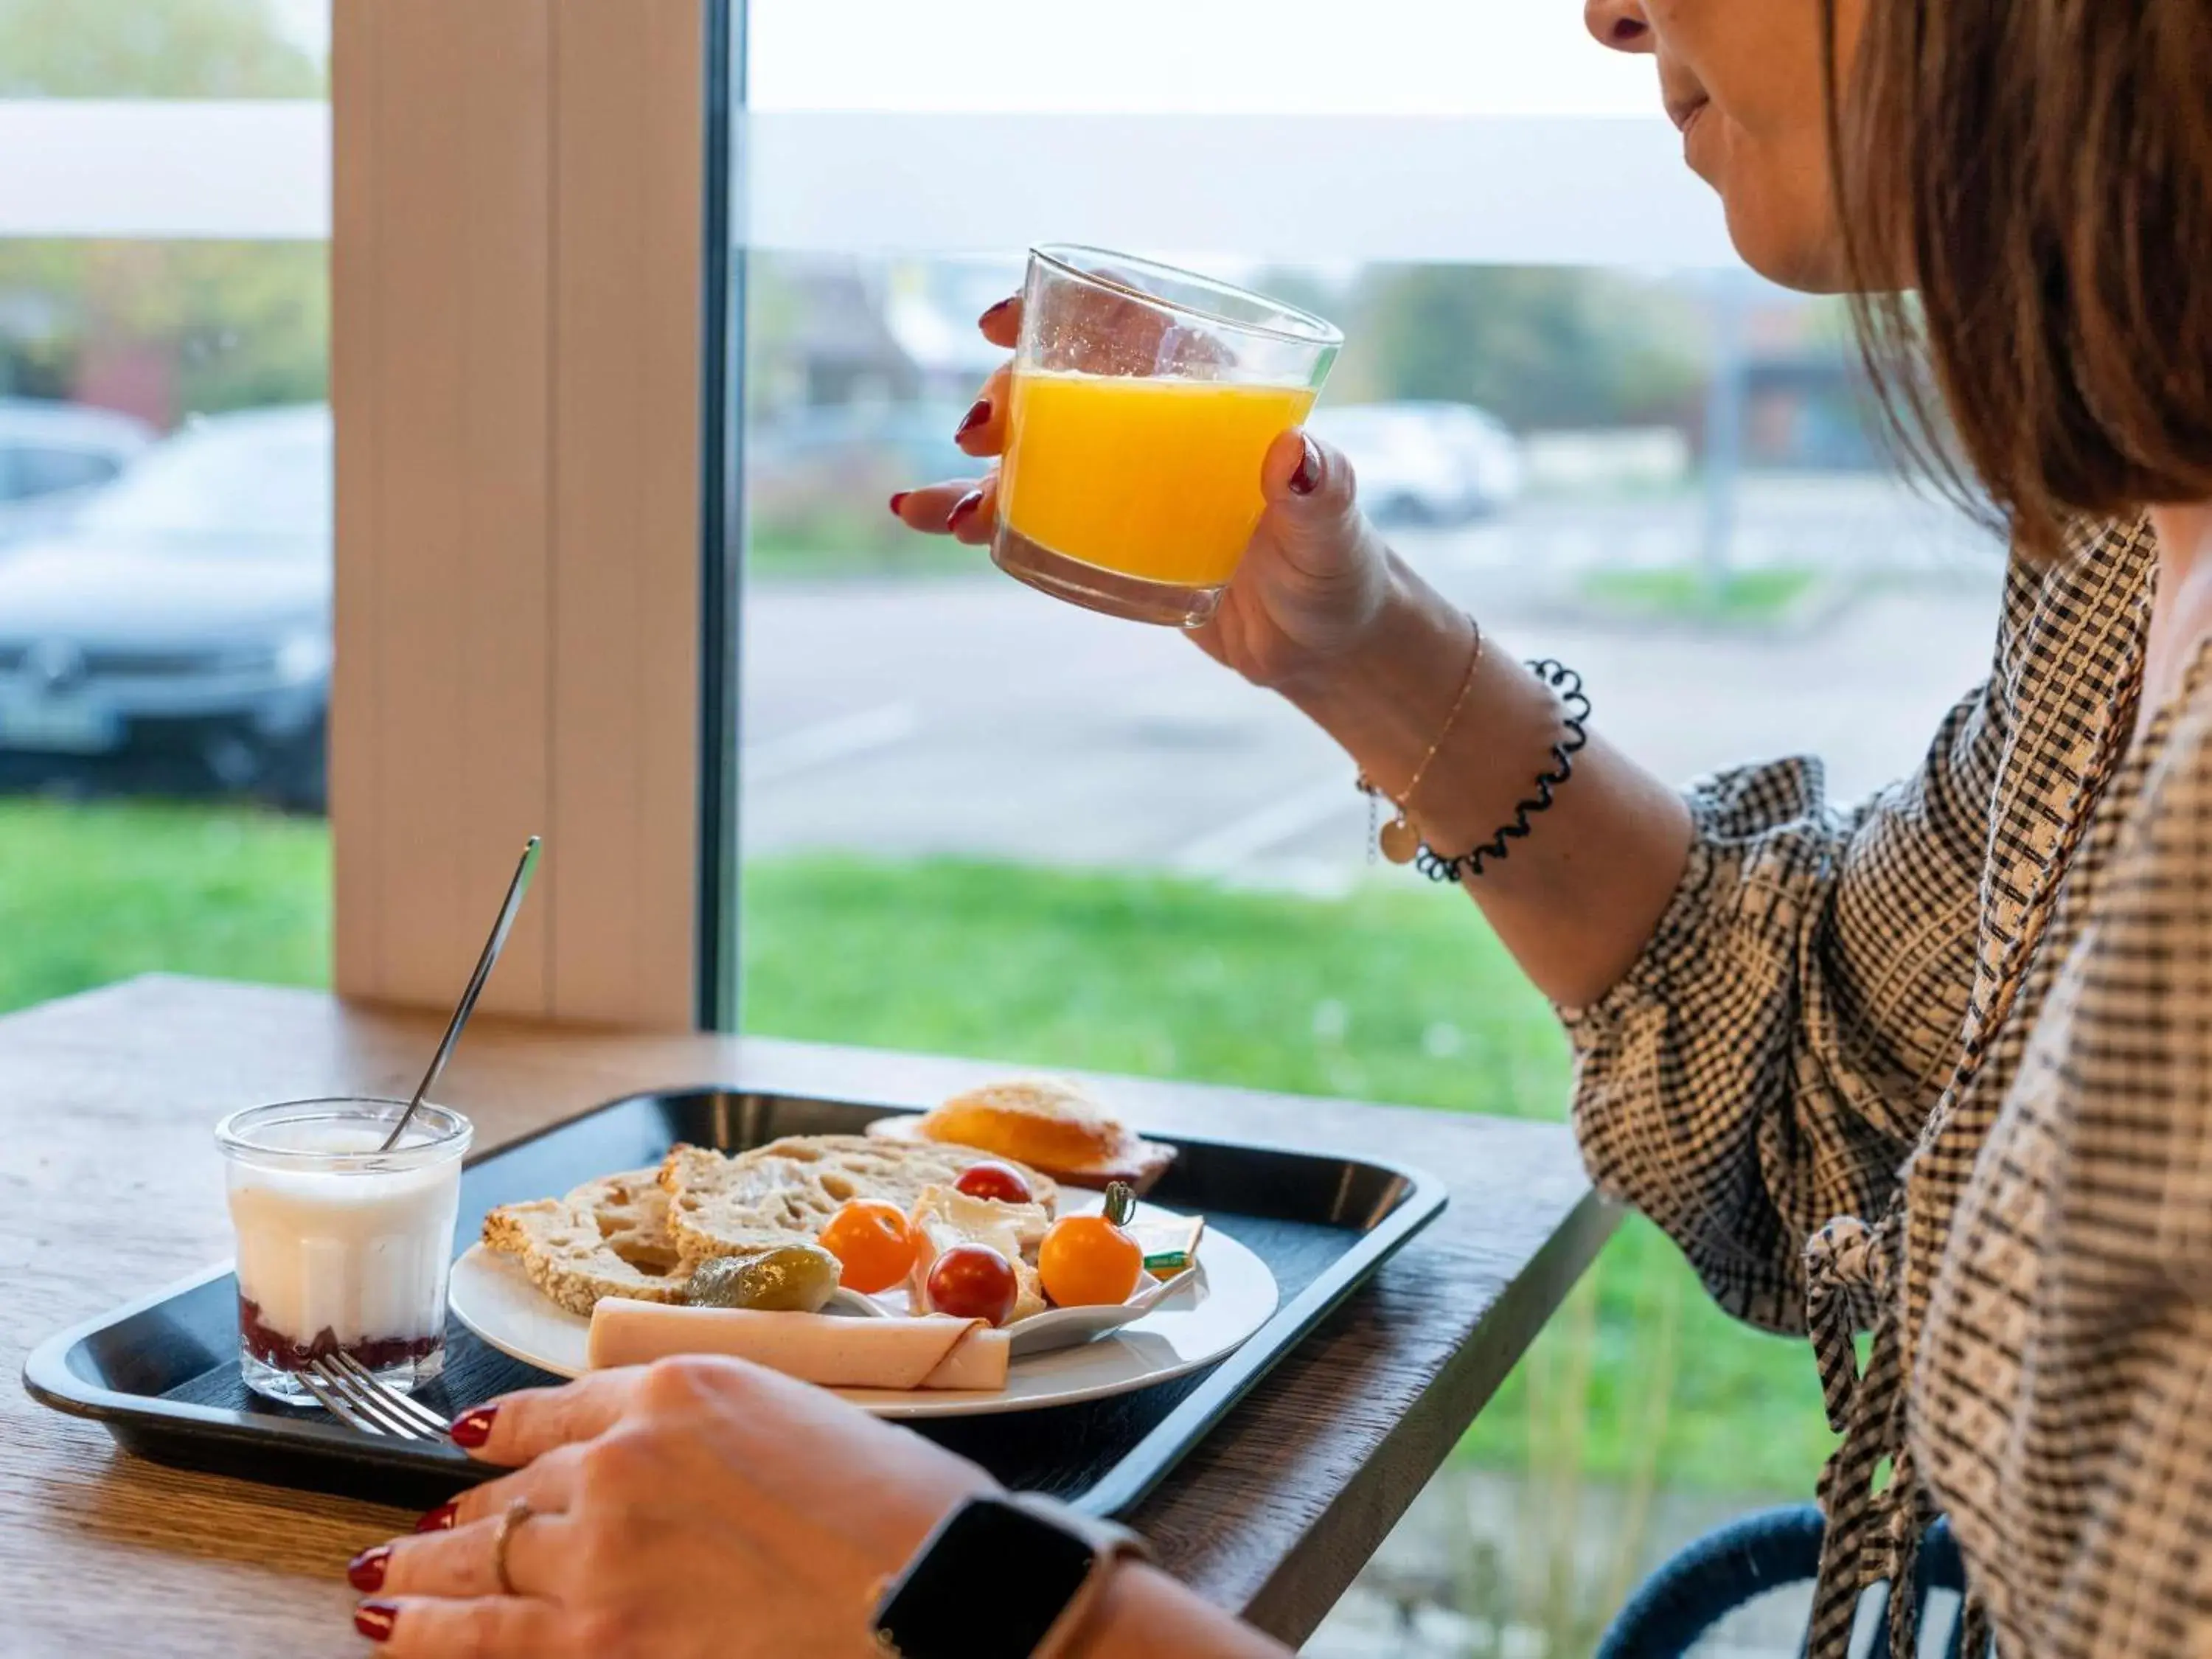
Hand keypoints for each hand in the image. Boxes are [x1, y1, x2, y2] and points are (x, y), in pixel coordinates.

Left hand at [345, 1357, 994, 1656]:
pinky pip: (481, 1632)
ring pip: (479, 1552)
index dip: (505, 1438)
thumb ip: (705, 1441)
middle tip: (420, 1531)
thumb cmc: (899, 1513)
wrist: (935, 1586)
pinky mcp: (598, 1635)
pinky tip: (386, 1621)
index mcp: (678, 1385)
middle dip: (461, 1512)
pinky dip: (424, 1626)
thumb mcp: (795, 1424)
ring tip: (384, 1578)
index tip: (474, 1451)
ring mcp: (602, 1545)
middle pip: (512, 1485)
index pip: (558, 1408)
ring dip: (423, 1567)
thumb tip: (657, 1486)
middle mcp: (624, 1453)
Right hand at [893, 296, 1399, 688]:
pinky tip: (923, 519)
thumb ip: (1323, 492)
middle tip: (983, 432)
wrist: (1323, 646)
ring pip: (1030, 451)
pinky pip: (1025, 516)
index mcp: (1210, 388)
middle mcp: (1155, 422)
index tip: (998, 320)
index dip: (1060, 305)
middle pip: (1060, 380)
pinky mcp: (1101, 538)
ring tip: (938, 508)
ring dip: (973, 468)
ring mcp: (1121, 481)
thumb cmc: (1339, 569)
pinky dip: (971, 514)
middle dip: (1006, 395)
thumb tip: (1294, 456)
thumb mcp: (1336, 530)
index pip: (1128, 318)